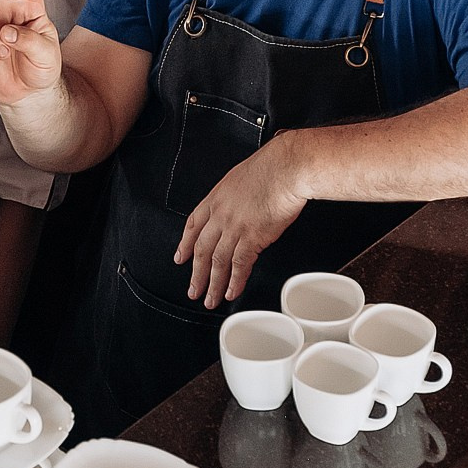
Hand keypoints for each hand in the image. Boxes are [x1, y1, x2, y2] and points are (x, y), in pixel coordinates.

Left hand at [175, 134, 308, 306]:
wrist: (286, 168)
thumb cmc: (272, 168)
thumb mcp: (241, 177)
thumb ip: (235, 195)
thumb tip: (240, 204)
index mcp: (216, 198)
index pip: (193, 225)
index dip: (185, 244)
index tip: (181, 257)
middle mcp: (221, 215)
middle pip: (202, 249)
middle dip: (196, 274)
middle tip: (193, 290)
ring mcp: (234, 227)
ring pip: (217, 262)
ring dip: (212, 284)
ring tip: (210, 299)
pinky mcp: (252, 238)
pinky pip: (239, 265)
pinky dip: (234, 281)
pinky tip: (231, 292)